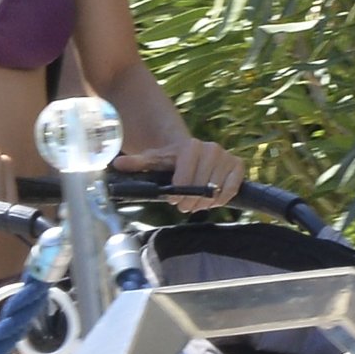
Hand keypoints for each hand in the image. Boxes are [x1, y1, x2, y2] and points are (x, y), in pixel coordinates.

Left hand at [114, 139, 243, 212]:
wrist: (191, 153)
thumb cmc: (171, 161)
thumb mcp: (154, 161)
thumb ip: (137, 163)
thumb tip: (116, 163)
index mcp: (190, 146)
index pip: (185, 177)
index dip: (179, 192)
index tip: (172, 199)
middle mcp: (211, 148)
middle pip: (201, 185)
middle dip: (190, 200)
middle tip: (183, 206)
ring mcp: (226, 156)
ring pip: (216, 189)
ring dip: (205, 202)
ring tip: (195, 204)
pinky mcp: (238, 166)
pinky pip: (232, 189)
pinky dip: (221, 199)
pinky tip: (211, 199)